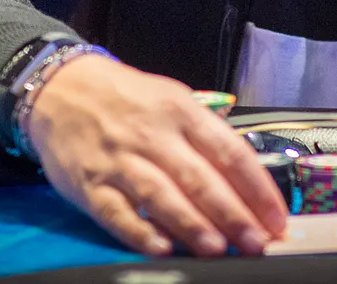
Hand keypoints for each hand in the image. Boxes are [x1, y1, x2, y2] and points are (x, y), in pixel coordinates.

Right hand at [27, 56, 286, 257]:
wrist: (59, 88)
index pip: (229, 151)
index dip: (257, 188)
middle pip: (200, 177)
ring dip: (192, 225)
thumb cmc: (125, 99)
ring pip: (161, 195)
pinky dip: (140, 232)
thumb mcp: (171, 100)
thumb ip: (204, 137)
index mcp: (180, 111)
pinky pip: (118, 213)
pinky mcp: (90, 184)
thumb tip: (246, 185)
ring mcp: (120, 159)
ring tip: (217, 249)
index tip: (277, 218)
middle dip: (233, 214)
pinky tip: (163, 248)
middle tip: (258, 244)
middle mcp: (153, 134)